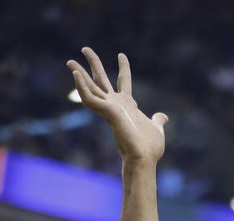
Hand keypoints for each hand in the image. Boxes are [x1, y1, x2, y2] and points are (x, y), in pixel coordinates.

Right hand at [66, 48, 166, 162]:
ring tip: (69, 62)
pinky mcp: (106, 112)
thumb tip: (163, 117)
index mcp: (127, 105)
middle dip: (94, 63)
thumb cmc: (149, 148)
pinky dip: (81, 87)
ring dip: (79, 74)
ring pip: (91, 87)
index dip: (124, 68)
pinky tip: (76, 76)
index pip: (124, 81)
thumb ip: (157, 120)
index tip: (121, 55)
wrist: (145, 158)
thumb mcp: (156, 129)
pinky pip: (89, 98)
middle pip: (101, 79)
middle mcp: (116, 104)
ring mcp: (109, 107)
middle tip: (85, 48)